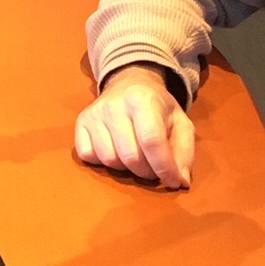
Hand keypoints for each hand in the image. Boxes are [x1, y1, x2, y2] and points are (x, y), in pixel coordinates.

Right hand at [73, 63, 192, 187]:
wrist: (128, 84)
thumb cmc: (157, 108)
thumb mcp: (180, 123)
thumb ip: (184, 152)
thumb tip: (180, 181)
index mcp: (143, 100)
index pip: (152, 141)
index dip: (164, 167)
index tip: (173, 181)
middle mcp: (115, 104)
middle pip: (130, 156)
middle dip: (147, 172)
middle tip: (154, 168)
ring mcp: (94, 113)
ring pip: (109, 159)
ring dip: (125, 168)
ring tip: (135, 158)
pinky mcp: (80, 122)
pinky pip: (88, 156)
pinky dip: (102, 162)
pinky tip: (114, 151)